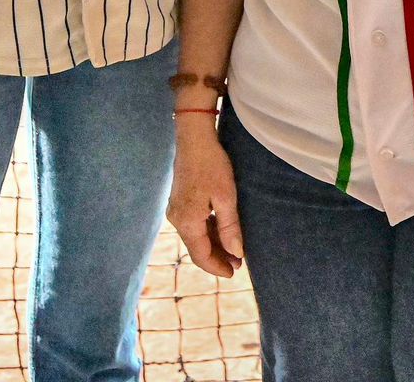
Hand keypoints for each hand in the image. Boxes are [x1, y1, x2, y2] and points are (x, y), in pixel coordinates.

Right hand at [167, 123, 245, 277]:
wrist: (194, 139)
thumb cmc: (212, 165)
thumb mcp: (226, 197)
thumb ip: (230, 227)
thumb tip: (236, 253)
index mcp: (187, 222)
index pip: (201, 255)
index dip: (217, 267)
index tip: (233, 274)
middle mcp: (177, 220)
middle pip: (197, 248)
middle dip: (217, 257)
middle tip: (238, 264)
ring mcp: (176, 211)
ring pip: (195, 237)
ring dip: (213, 245)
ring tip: (233, 250)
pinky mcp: (179, 203)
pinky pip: (193, 225)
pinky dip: (207, 233)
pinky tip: (221, 232)